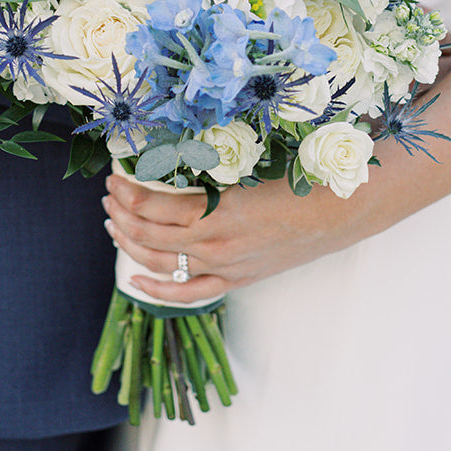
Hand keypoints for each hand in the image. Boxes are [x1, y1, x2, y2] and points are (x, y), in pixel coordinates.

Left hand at [102, 169, 361, 305]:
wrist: (341, 211)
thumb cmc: (299, 178)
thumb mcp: (249, 165)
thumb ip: (210, 167)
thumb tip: (170, 157)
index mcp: (218, 210)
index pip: (152, 204)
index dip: (127, 190)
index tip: (115, 176)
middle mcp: (216, 243)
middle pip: (148, 234)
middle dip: (121, 213)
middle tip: (109, 195)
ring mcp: (225, 266)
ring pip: (160, 263)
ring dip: (129, 243)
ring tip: (114, 223)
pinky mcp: (236, 280)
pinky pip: (188, 293)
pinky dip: (156, 289)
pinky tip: (134, 278)